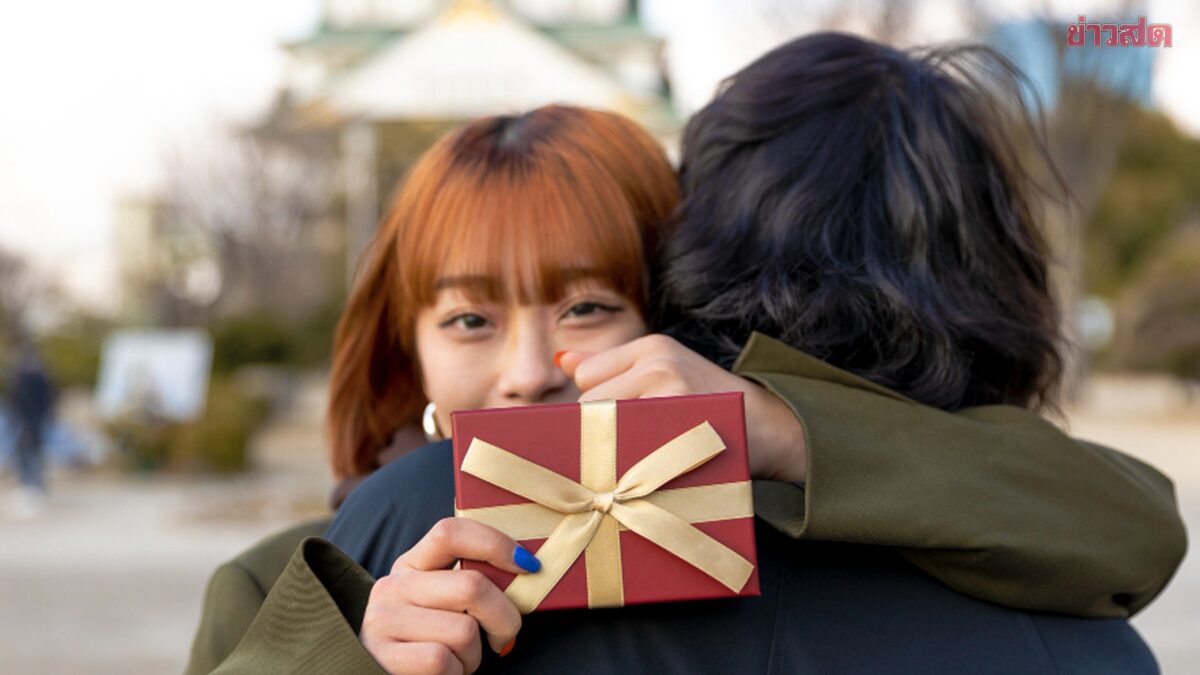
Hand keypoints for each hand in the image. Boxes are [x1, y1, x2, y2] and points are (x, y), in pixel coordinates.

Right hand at [360, 517, 537, 673]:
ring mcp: (384, 621)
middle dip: (505, 617)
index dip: (496, 544)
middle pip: (471, 586)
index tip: (527, 565)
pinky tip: (445, 672)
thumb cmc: (428, 640)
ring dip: (475, 654)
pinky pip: (445, 661)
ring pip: (464, 630)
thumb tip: (525, 570)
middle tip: (504, 635)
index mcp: (410, 564)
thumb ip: (467, 583)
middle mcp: (392, 586)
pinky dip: (458, 673)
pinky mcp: (385, 658)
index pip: (451, 532)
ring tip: (460, 658)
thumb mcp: (440, 603)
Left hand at [557, 334, 807, 481]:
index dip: (595, 407)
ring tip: (640, 456)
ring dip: (611, 447)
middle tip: (630, 446)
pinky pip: (625, 445)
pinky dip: (627, 461)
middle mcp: (659, 360)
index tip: (617, 425)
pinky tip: (645, 468)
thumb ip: (612, 366)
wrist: (769, 427)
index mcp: (653, 345)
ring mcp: (669, 388)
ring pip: (604, 424)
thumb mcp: (666, 371)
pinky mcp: (677, 417)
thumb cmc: (709, 405)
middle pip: (589, 402)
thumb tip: (562, 360)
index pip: (587, 376)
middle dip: (600, 429)